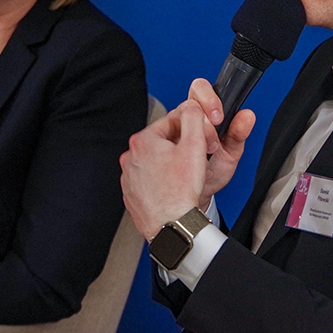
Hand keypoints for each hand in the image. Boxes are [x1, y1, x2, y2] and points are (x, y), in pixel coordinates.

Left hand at [119, 80, 254, 239]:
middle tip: (197, 160)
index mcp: (143, 140)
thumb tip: (192, 105)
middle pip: (164, 142)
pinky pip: (149, 181)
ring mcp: (128, 178)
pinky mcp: (131, 195)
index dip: (193, 130)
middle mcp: (130, 157)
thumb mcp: (195, 145)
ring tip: (186, 177)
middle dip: (183, 148)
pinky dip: (162, 182)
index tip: (204, 142)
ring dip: (172, 165)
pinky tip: (174, 190)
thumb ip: (194, 117)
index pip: (172, 123)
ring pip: (157, 162)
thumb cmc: (181, 191)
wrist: (172, 226)